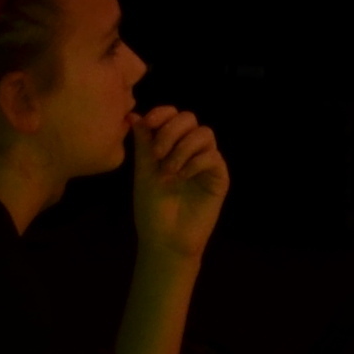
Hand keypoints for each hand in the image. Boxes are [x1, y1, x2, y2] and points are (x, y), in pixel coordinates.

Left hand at [126, 106, 229, 266]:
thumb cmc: (151, 209)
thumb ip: (143, 144)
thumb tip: (134, 114)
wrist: (165, 239)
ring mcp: (206, 162)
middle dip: (171, 131)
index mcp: (170, 146)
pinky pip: (212, 156)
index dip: (162, 114)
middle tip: (157, 154)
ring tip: (169, 171)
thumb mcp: (143, 173)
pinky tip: (182, 177)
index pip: (172, 117)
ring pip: (204, 133)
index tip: (147, 123)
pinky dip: (195, 162)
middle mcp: (190, 150)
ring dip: (183, 148)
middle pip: (189, 119)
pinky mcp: (219, 176)